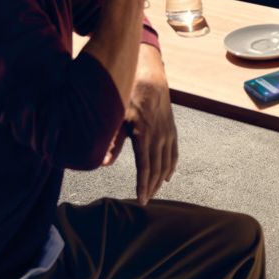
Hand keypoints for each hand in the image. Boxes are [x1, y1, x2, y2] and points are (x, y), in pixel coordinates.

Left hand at [103, 44, 177, 204]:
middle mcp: (159, 136)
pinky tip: (168, 176)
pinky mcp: (172, 129)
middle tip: (146, 200)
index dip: (143, 185)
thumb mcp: (118, 117)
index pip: (145, 167)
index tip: (141, 200)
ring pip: (167, 162)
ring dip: (161, 179)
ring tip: (154, 192)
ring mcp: (167, 132)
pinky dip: (172, 166)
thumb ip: (112, 142)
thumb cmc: (129, 96)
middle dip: (152, 186)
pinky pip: (174, 152)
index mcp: (144, 135)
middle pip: (157, 168)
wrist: (150, 78)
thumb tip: (103, 164)